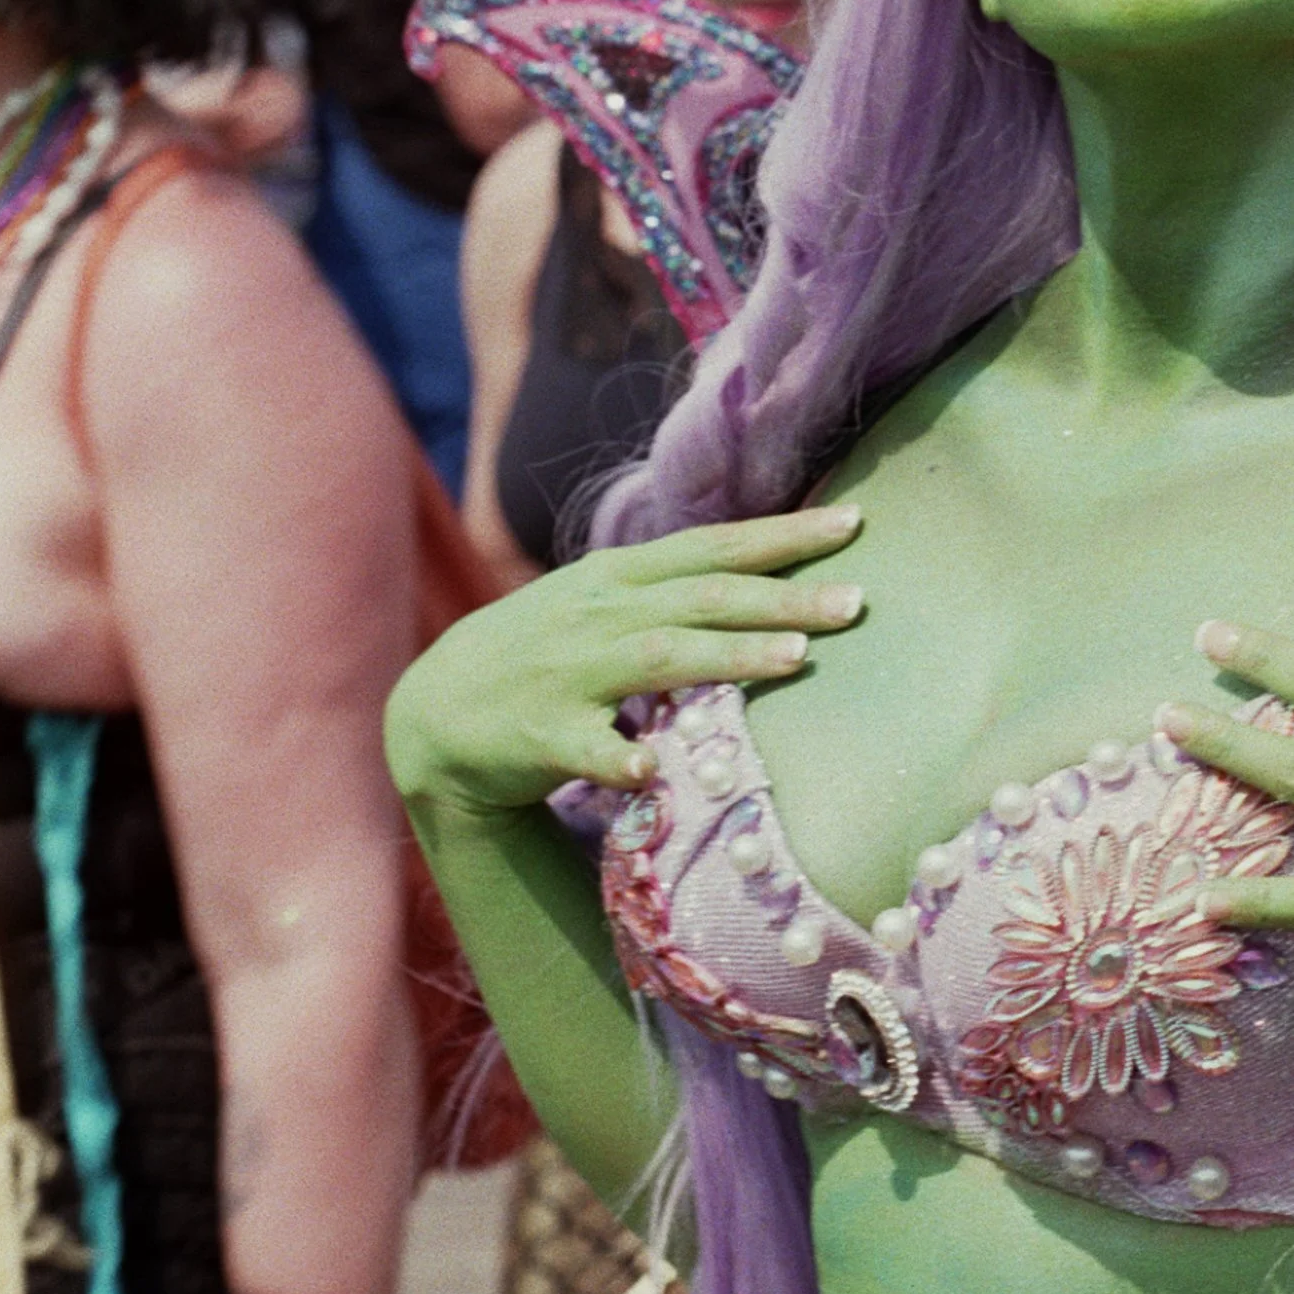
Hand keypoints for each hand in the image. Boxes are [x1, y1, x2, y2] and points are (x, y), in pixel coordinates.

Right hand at [384, 508, 865, 811]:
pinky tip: (652, 771)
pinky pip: (588, 749)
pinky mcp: (542, 734)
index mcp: (620, 577)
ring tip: (795, 658)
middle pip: (705, 597)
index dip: (783, 534)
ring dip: (730, 657)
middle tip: (857, 601)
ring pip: (662, 657)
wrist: (436, 712)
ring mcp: (571, 672)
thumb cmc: (542, 653)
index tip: (853, 522)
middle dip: (784, 596)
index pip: (713, 545)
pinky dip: (620, 757)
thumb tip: (765, 573)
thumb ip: (673, 589)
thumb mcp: (601, 601)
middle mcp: (601, 614)